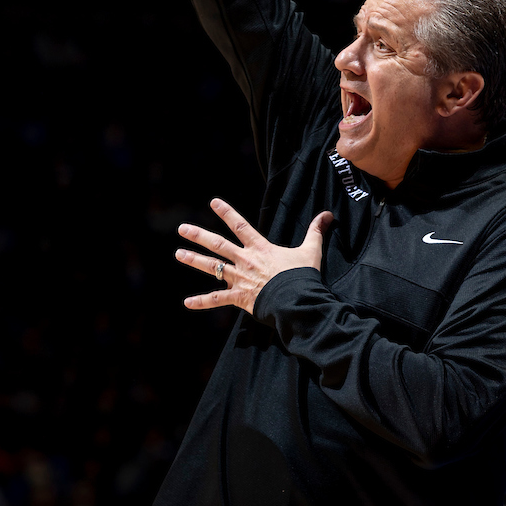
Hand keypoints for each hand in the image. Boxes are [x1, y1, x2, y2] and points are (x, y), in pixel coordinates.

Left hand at [176, 198, 333, 314]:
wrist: (296, 299)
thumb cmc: (302, 276)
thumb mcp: (310, 251)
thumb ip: (316, 231)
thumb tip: (327, 215)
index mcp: (260, 248)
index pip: (240, 226)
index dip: (227, 213)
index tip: (213, 202)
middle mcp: (245, 260)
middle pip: (218, 244)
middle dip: (199, 235)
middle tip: (182, 229)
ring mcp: (240, 278)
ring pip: (213, 267)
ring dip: (194, 260)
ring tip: (179, 254)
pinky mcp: (239, 297)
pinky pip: (217, 300)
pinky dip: (202, 302)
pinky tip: (186, 303)